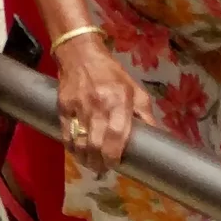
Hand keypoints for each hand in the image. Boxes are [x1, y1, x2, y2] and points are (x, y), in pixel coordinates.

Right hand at [57, 35, 152, 171]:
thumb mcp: (134, 89)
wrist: (79, 52)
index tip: (116, 165)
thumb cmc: (111, 72)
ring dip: (84, 158)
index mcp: (119, 102)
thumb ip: (145, 113)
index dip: (114, 155)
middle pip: (96, 143)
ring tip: (90, 164)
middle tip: (102, 169)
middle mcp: (98, 105)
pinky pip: (66, 132)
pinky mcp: (63, 105)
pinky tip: (76, 151)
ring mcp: (78, 106)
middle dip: (99, 162)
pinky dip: (70, 146)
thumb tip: (157, 136)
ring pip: (80, 141)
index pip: (117, 135)